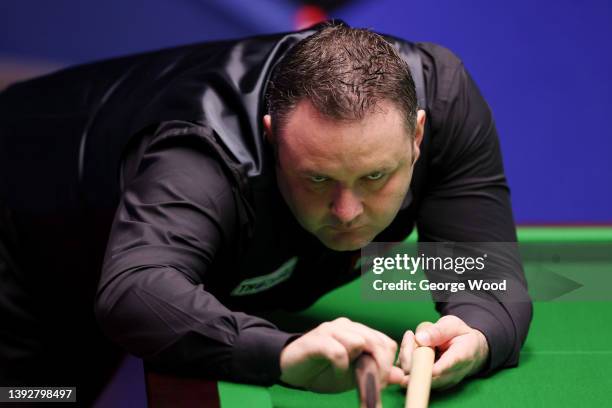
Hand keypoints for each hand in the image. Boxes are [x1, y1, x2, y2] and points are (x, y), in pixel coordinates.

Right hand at [280, 317, 404, 392]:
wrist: (290, 368)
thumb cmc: (322, 371)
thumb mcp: (353, 376)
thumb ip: (375, 373)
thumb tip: (401, 377)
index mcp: (357, 332)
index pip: (385, 342)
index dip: (388, 364)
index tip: (382, 382)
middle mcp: (346, 327)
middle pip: (376, 341)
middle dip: (379, 367)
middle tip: (372, 385)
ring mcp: (330, 331)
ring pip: (359, 341)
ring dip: (360, 365)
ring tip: (353, 379)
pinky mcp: (316, 340)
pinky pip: (338, 351)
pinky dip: (341, 366)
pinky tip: (337, 374)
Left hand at [397, 315, 488, 389]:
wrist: (470, 350)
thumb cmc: (460, 335)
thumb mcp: (452, 325)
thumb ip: (438, 331)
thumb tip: (420, 339)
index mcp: (460, 358)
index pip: (443, 368)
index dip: (425, 365)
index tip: (414, 352)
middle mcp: (449, 375)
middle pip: (423, 375)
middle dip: (409, 355)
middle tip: (410, 335)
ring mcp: (438, 382)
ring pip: (414, 376)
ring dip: (406, 356)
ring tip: (411, 337)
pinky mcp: (428, 382)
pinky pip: (409, 374)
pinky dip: (405, 360)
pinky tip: (409, 345)